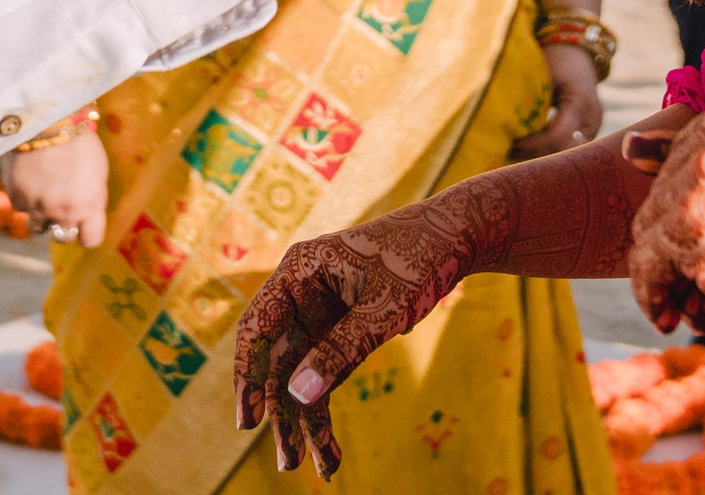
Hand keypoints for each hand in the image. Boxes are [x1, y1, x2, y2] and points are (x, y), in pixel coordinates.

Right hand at [0, 133, 107, 247]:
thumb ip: (91, 198)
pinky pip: (21, 207)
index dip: (87, 233)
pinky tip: (28, 175)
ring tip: (43, 189)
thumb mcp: (97, 171)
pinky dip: (24, 196)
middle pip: (62, 236)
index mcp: (89, 206)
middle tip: (61, 203)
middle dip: (63, 224)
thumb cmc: (78, 141)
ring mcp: (38, 208)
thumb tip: (86, 212)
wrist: (47, 121)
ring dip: (41, 213)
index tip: (84, 225)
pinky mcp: (17, 199)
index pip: (90, 240)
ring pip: (38, 225)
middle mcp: (63, 212)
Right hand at [232, 194, 488, 476]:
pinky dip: (328, 407)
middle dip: (284, 413)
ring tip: (317, 468)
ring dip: (307, 420)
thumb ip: (341, 349)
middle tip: (288, 462)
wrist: (456, 237)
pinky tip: (331, 448)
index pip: (258, 327)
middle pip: (279, 360)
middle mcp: (301, 293)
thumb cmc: (418, 258)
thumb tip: (299, 395)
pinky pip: (325, 372)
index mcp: (299, 271)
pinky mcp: (340, 329)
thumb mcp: (383, 307)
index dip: (248, 375)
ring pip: (301, 374)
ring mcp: (319, 313)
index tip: (249, 420)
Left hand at [510, 43, 604, 159]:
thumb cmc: (556, 60)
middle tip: (512, 152)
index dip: (533, 144)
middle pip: (565, 150)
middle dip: (539, 155)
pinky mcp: (589, 131)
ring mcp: (593, 126)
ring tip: (518, 152)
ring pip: (570, 153)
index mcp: (579, 102)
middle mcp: (591, 119)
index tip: (512, 143)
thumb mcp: (543, 74)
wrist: (577, 52)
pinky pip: (571, 147)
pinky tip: (531, 149)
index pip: (557, 135)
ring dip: (545, 155)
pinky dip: (552, 149)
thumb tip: (504, 121)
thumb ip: (531, 99)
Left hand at [632, 80, 704, 361]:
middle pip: (665, 188)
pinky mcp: (696, 228)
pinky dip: (651, 294)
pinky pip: (646, 263)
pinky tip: (673, 316)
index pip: (689, 151)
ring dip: (668, 273)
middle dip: (680, 241)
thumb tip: (628, 149)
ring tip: (696, 305)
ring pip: (650, 227)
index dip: (698, 203)